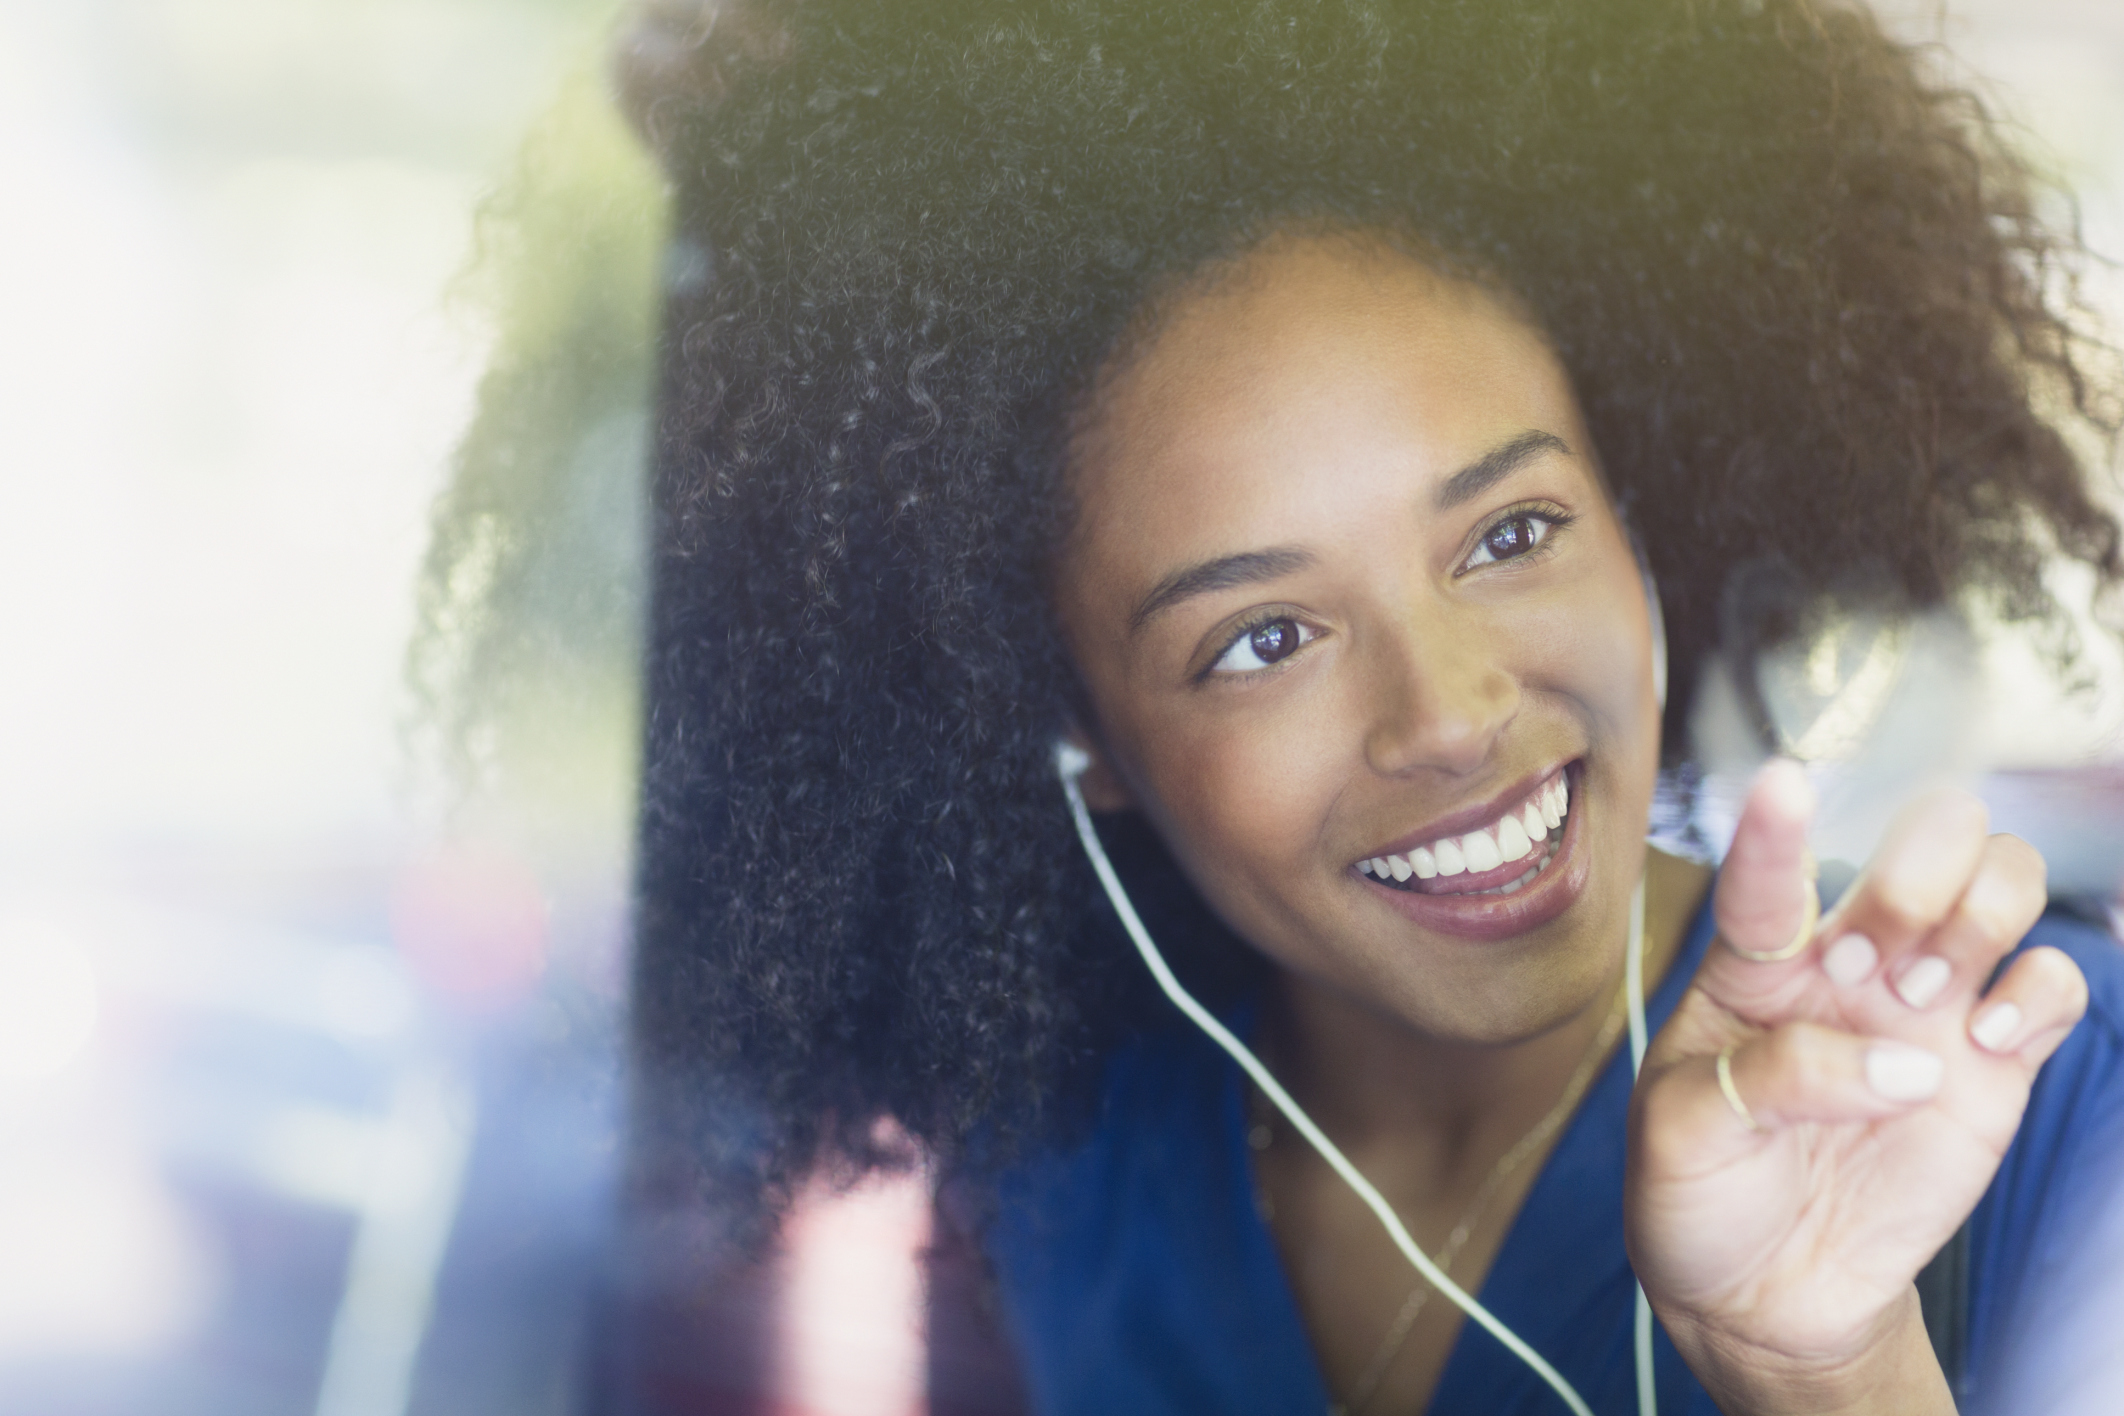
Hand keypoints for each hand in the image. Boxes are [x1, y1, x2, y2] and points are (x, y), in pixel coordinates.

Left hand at [1626, 760, 2088, 1414]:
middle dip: (1916, 872)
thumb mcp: (1683, 1132)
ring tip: (1927, 996)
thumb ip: (1771, 1078)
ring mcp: (1927, 1006)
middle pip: (1920, 842)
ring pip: (1999, 884)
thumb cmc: (1701, 1188)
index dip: (1773, 828)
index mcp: (1754, 964)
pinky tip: (1987, 1040)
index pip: (1766, 876)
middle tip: (1879, 956)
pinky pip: (2051, 987)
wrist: (1764, 1292)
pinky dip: (2039, 993)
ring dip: (1979, 917)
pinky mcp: (1991, 1066)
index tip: (1782, 782)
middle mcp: (1848, 962)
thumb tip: (1895, 1064)